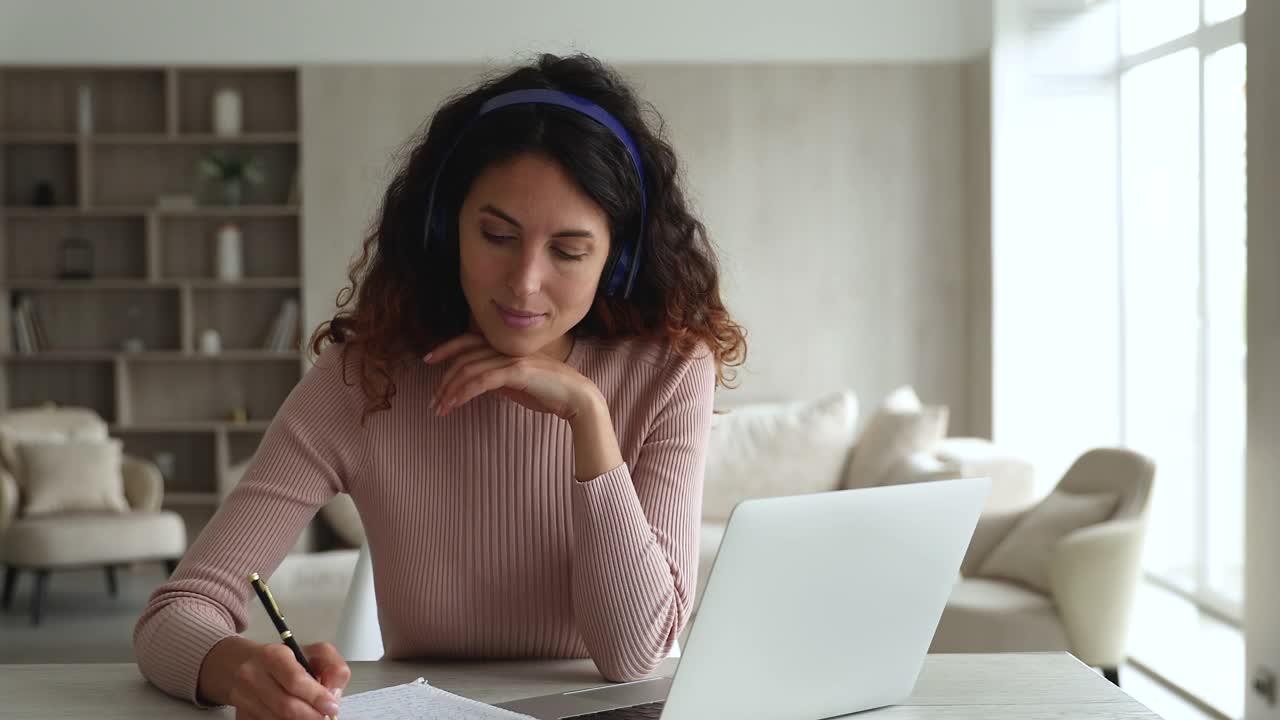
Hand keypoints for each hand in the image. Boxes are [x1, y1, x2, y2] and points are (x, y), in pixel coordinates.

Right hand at [226, 641, 348, 719]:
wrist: (238, 664)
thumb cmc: (281, 659)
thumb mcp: (312, 652)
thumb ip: (332, 666)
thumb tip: (334, 693)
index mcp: (273, 656)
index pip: (296, 680)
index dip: (316, 697)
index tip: (331, 706)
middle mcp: (253, 675)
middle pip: (286, 705)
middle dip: (310, 715)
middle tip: (325, 717)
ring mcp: (243, 697)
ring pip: (277, 719)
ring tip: (311, 715)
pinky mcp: (240, 713)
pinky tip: (293, 717)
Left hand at [425, 334, 598, 420]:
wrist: (576, 398)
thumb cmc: (548, 392)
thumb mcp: (516, 384)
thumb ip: (497, 379)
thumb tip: (475, 383)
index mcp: (506, 348)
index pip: (469, 341)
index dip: (446, 348)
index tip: (428, 360)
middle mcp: (507, 348)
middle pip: (464, 356)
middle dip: (444, 378)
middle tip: (433, 401)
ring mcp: (512, 358)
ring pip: (469, 369)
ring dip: (450, 390)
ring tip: (440, 409)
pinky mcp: (517, 372)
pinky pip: (482, 380)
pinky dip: (464, 392)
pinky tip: (455, 404)